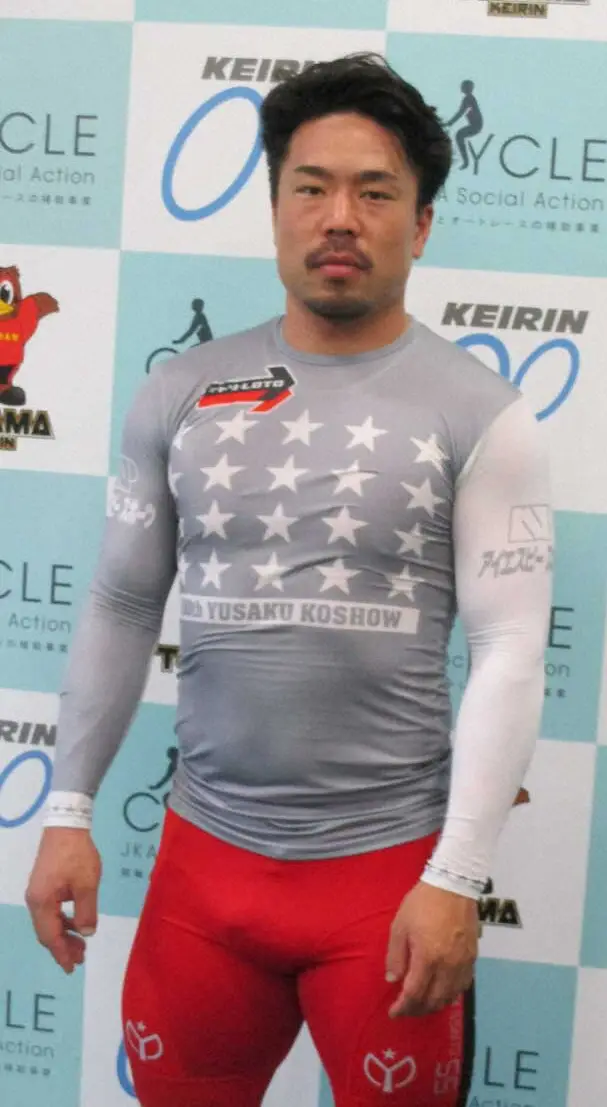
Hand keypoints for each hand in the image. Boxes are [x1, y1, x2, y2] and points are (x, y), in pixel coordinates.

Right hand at [25, 828, 101, 973]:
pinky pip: (50, 911)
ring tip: (82, 944)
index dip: (62, 954)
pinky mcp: (43, 885)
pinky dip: (62, 920)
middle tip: (82, 958)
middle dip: (63, 947)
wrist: (66, 825)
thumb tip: (86, 934)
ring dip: (64, 934)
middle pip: (46, 932)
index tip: (73, 968)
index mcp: (42, 902)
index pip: (50, 936)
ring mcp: (37, 892)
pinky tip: (75, 922)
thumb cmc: (77, 855)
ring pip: (48, 922)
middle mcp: (35, 900)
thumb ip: (86, 912)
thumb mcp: (87, 885)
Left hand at [385, 881, 477, 1017]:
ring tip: (421, 1003)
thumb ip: (395, 956)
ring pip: (450, 996)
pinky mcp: (473, 957)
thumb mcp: (399, 926)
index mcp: (427, 957)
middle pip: (433, 1001)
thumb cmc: (422, 903)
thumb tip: (393, 980)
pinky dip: (450, 994)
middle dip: (417, 1010)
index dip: (403, 1007)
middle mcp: (448, 965)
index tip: (394, 1013)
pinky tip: (441, 991)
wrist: (452, 885)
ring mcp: (463, 963)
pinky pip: (463, 985)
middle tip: (406, 1009)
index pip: (414, 993)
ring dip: (434, 1005)